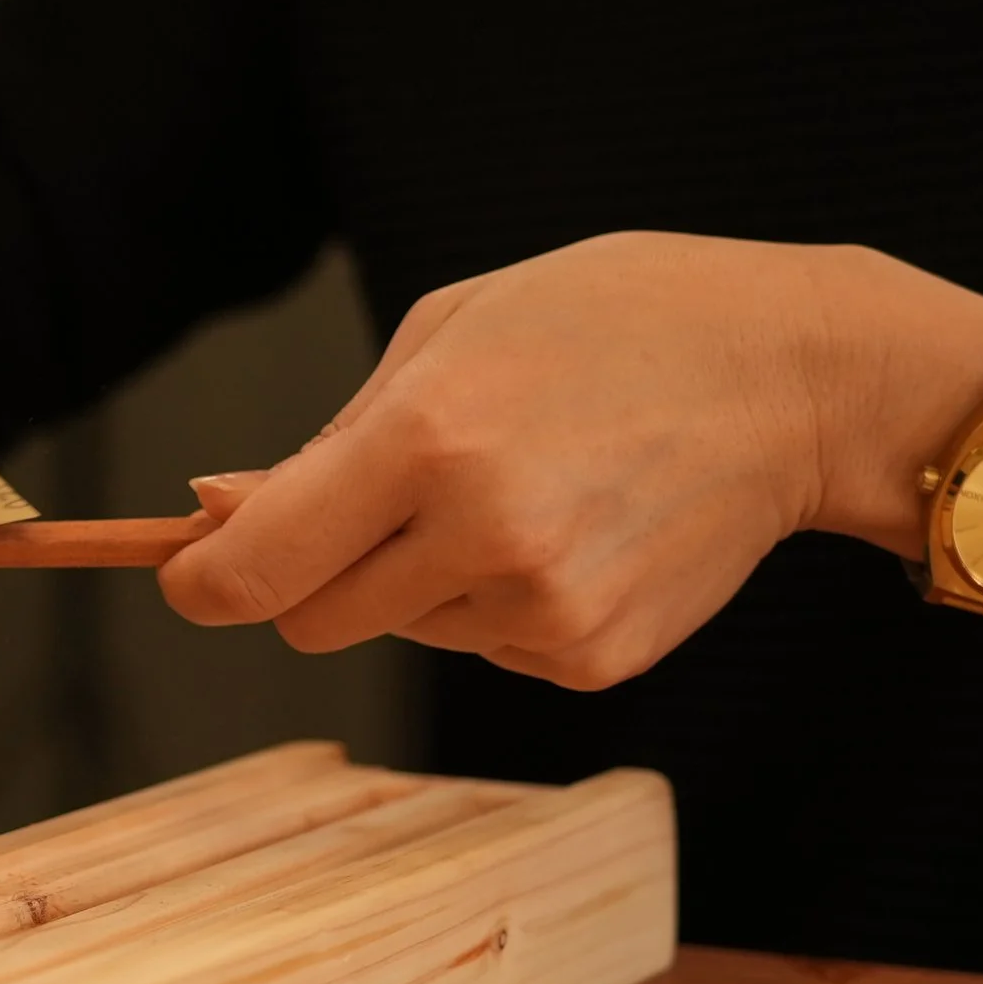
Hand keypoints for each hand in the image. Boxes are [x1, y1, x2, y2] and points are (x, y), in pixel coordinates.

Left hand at [160, 233, 982, 688]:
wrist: (795, 380)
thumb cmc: (612, 324)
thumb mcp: (450, 331)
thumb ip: (327, 443)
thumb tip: (218, 516)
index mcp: (430, 441)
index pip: (257, 570)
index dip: (201, 581)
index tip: (188, 571)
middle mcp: (483, 539)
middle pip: (312, 620)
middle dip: (310, 575)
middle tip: (380, 501)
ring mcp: (545, 609)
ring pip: (404, 632)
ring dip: (420, 578)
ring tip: (519, 488)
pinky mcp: (592, 659)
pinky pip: (486, 650)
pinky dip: (498, 603)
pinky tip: (571, 531)